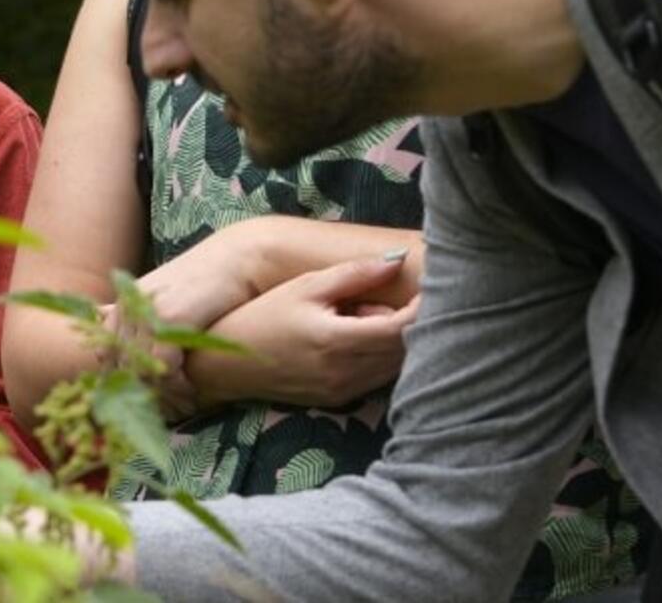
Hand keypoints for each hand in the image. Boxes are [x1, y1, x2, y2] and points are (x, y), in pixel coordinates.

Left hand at [110, 234, 265, 417]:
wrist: (236, 260)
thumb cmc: (204, 283)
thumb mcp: (164, 298)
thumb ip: (139, 316)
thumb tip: (107, 324)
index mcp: (123, 302)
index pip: (105, 353)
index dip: (122, 379)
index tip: (143, 397)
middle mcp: (129, 305)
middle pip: (121, 365)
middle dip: (141, 391)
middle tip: (166, 410)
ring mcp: (147, 311)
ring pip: (141, 370)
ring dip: (162, 392)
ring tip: (182, 404)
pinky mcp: (171, 318)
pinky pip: (164, 367)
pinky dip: (177, 384)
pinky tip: (191, 390)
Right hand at [190, 251, 416, 407]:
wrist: (227, 363)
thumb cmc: (263, 316)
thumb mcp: (305, 287)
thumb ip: (354, 275)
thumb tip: (396, 260)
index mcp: (337, 341)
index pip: (402, 328)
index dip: (424, 308)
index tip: (433, 287)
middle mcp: (345, 372)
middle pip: (405, 350)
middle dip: (417, 324)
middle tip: (415, 296)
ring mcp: (343, 390)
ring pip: (394, 368)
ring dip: (400, 342)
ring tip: (381, 314)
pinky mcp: (339, 400)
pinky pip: (377, 377)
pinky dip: (383, 357)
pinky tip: (364, 337)